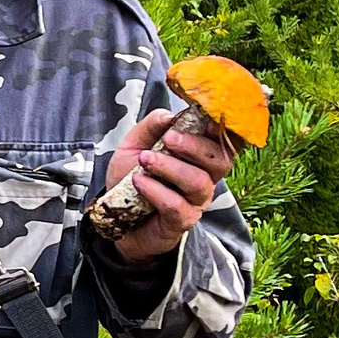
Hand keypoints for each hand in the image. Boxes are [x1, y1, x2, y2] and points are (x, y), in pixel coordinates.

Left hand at [96, 109, 221, 262]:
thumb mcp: (135, 145)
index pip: (224, 141)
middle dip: (195, 146)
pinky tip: (139, 182)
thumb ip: (152, 127)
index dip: (221, 129)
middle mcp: (205, 179)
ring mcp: (196, 202)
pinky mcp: (181, 222)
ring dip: (171, 167)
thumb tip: (170, 115)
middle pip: (220, 161)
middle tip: (168, 138)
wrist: (114, 215)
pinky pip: (176, 205)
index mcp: (200, 156)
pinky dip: (156, 190)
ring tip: (145, 160)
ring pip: (198, 182)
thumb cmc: (130, 177)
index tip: (204, 117)